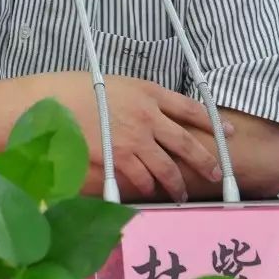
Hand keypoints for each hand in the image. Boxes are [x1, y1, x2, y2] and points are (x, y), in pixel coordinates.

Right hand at [39, 73, 229, 201]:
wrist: (51, 103)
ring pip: (166, 168)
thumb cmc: (75, 89)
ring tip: (180, 194)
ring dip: (176, 184)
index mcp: (148, 91)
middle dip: (205, 160)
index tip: (227, 131)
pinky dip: (147, 188)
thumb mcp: (114, 83)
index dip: (212, 121)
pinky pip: (142, 179)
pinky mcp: (119, 160)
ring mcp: (135, 140)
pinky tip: (149, 193)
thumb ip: (138, 99)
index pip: (190, 107)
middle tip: (216, 174)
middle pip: (186, 142)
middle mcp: (148, 116)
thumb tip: (151, 115)